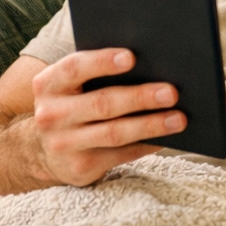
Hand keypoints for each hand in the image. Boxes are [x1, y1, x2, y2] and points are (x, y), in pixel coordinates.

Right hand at [31, 49, 184, 186]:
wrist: (46, 149)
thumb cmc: (75, 103)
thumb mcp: (73, 85)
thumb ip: (99, 72)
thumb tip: (152, 64)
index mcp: (49, 84)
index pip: (75, 68)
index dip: (102, 62)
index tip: (132, 57)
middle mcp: (51, 115)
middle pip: (102, 103)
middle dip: (140, 97)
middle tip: (171, 93)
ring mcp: (64, 144)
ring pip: (114, 133)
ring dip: (151, 125)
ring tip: (179, 119)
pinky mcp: (80, 167)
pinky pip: (121, 155)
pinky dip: (147, 145)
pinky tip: (167, 137)